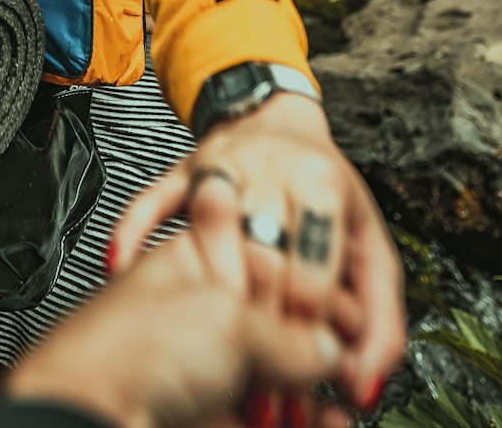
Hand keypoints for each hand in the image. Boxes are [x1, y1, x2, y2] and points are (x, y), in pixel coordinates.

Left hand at [4, 228, 345, 427]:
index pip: (275, 266)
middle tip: (355, 361)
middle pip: (281, 325)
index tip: (352, 315)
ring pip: (278, 376)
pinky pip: (268, 414)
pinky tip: (328, 418)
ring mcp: (205, 369)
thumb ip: (289, 336)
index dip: (317, 291)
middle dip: (322, 346)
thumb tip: (331, 350)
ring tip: (347, 397)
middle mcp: (204, 313)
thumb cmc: (132, 346)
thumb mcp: (228, 322)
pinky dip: (304, 419)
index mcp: (200, 263)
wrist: (88, 413)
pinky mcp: (209, 415)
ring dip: (317, 389)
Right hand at [109, 95, 406, 412]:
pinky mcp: (181, 166)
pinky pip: (151, 199)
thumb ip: (381, 319)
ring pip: (208, 227)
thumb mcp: (369, 248)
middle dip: (260, 330)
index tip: (301, 372)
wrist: (278, 117)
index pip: (311, 273)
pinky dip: (133, 231)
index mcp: (322, 184)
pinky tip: (121, 264)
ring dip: (205, 291)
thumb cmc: (325, 194)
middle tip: (259, 383)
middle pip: (262, 256)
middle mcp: (270, 167)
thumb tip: (365, 384)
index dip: (308, 334)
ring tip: (209, 350)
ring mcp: (221, 163)